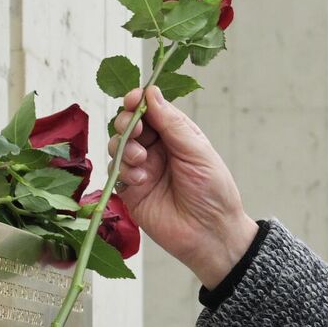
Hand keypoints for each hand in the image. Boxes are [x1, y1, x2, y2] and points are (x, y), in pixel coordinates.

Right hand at [110, 87, 258, 287]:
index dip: (140, 102)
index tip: (133, 99)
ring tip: (141, 158)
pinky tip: (140, 179)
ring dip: (124, 146)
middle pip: (130, 125)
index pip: (152, 110)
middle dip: (127, 123)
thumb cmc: (213, 191)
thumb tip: (152, 92)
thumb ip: (172, 123)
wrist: (210, 234)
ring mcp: (143, 170)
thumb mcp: (197, 151)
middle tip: (135, 131)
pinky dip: (123, 170)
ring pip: (118, 146)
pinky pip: (115, 172)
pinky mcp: (131, 191)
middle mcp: (158, 149)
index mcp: (177, 135)